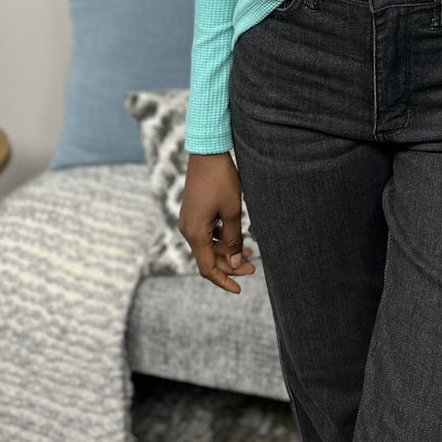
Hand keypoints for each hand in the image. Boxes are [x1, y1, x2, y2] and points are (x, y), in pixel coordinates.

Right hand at [178, 151, 256, 292]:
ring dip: (227, 251)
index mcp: (195, 233)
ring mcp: (189, 220)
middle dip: (230, 265)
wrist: (207, 152)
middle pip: (208, 258)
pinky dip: (221, 238)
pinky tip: (237, 236)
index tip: (239, 288)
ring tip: (251, 252)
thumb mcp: (232, 211)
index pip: (207, 268)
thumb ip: (233, 238)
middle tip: (253, 267)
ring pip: (208, 246)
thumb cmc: (221, 180)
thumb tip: (236, 260)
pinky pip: (206, 233)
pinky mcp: (193, 212)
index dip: (223, 280)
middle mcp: (188, 229)